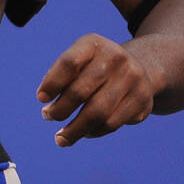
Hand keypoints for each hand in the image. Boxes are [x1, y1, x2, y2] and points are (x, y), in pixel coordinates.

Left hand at [36, 34, 156, 146]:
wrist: (139, 67)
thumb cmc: (95, 68)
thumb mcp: (79, 61)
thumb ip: (61, 78)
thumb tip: (49, 108)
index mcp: (94, 44)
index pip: (69, 63)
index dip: (52, 83)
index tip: (41, 98)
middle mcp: (116, 58)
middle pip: (81, 91)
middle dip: (60, 110)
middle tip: (48, 117)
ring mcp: (133, 79)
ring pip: (97, 113)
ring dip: (74, 130)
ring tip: (61, 138)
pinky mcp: (143, 100)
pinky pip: (111, 123)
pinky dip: (93, 132)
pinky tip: (84, 132)